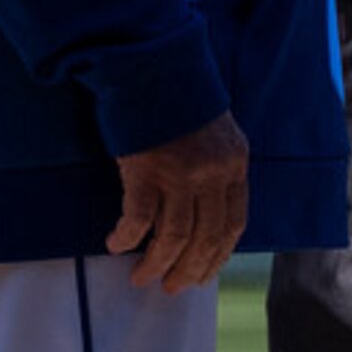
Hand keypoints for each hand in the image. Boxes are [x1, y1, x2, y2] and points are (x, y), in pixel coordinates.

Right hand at [111, 109, 248, 291]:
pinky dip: (128, 236)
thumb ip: (216, 167)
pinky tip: (116, 244)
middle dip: (190, 269)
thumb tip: (205, 208)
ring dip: (158, 263)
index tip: (205, 273)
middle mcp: (213, 171)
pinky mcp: (147, 169)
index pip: (234, 222)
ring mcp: (181, 172)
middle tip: (173, 288)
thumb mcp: (215, 131)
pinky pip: (139, 218)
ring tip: (142, 277)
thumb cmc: (179, 98)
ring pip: (176, 235)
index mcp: (235, 162)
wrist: (152, 63)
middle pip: (207, 236)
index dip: (219, 254)